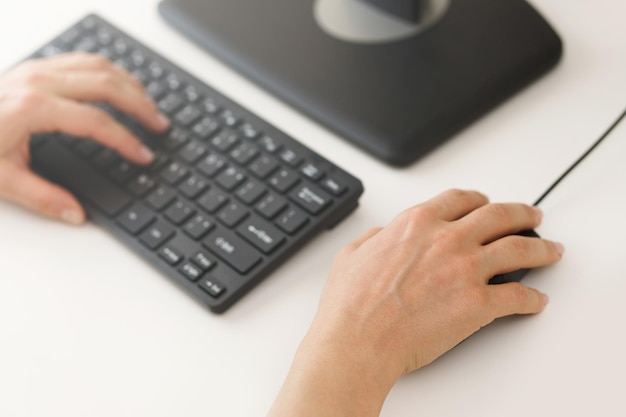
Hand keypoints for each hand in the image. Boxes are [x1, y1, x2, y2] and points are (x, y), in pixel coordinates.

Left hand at [0, 52, 169, 223]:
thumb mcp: (0, 178)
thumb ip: (42, 198)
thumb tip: (76, 215)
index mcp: (34, 108)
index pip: (96, 122)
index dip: (126, 140)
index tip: (143, 155)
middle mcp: (39, 81)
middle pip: (107, 85)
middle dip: (140, 106)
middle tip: (160, 125)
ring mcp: (38, 69)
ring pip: (99, 65)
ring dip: (130, 84)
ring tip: (149, 105)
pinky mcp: (37, 67)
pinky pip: (84, 60)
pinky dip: (110, 71)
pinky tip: (120, 86)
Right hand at [268, 189, 563, 416]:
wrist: (357, 341)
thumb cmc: (351, 305)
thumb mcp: (352, 255)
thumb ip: (374, 238)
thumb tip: (383, 235)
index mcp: (416, 224)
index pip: (459, 199)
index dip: (478, 199)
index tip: (485, 204)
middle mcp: (447, 239)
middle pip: (499, 215)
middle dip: (521, 214)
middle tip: (532, 217)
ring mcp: (466, 269)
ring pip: (520, 248)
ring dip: (542, 248)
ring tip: (552, 251)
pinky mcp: (479, 303)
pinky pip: (519, 297)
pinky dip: (532, 298)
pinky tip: (536, 299)